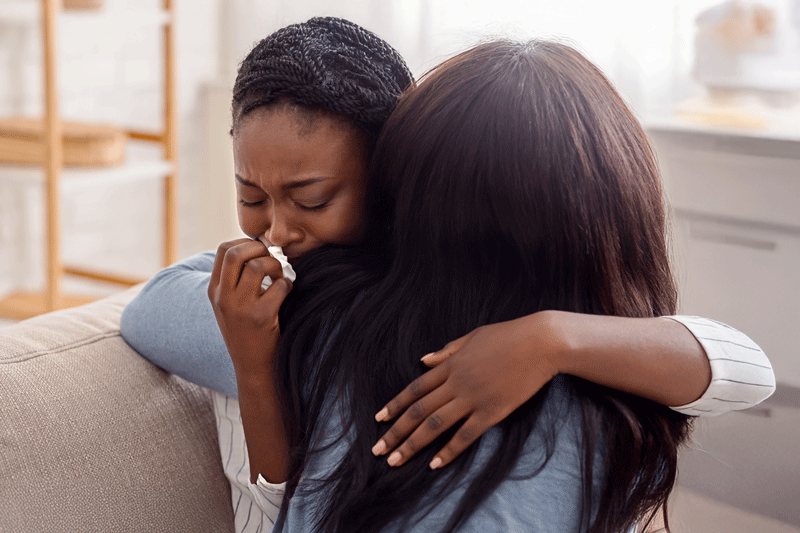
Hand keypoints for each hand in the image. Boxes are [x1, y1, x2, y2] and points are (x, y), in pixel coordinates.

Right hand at [207, 238, 292, 380]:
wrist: (252, 367)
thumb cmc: (246, 332)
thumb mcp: (229, 306)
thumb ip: (235, 280)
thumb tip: (258, 248)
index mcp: (214, 291)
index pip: (224, 250)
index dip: (246, 243)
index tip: (260, 251)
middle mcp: (223, 297)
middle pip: (237, 253)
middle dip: (259, 249)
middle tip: (271, 259)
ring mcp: (241, 308)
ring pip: (259, 266)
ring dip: (276, 266)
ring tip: (280, 276)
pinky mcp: (261, 317)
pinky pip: (279, 286)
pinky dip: (288, 284)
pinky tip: (287, 292)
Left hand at [371, 313, 560, 469]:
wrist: (541, 342)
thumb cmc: (509, 335)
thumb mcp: (472, 337)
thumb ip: (447, 351)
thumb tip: (423, 360)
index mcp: (451, 364)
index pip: (415, 389)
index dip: (395, 406)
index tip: (378, 420)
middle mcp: (456, 382)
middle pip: (418, 410)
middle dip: (395, 432)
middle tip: (377, 450)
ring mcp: (473, 398)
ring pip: (435, 425)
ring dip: (412, 445)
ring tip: (395, 460)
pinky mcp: (492, 411)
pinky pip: (465, 435)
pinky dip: (448, 451)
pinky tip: (434, 464)